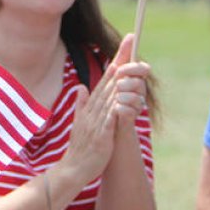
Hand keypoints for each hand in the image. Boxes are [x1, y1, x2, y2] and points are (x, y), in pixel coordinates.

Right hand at [58, 34, 148, 184]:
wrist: (74, 169)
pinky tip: (126, 99)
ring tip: (135, 63)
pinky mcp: (102, 135)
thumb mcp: (81, 121)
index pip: (106, 78)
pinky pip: (111, 119)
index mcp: (91, 105)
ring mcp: (97, 121)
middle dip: (122, 60)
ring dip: (124, 79)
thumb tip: (81, 87)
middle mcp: (94, 109)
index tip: (127, 42)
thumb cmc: (80, 146)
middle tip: (132, 40)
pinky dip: (118, 108)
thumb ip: (81, 104)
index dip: (117, 59)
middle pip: (110, 80)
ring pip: (112, 96)